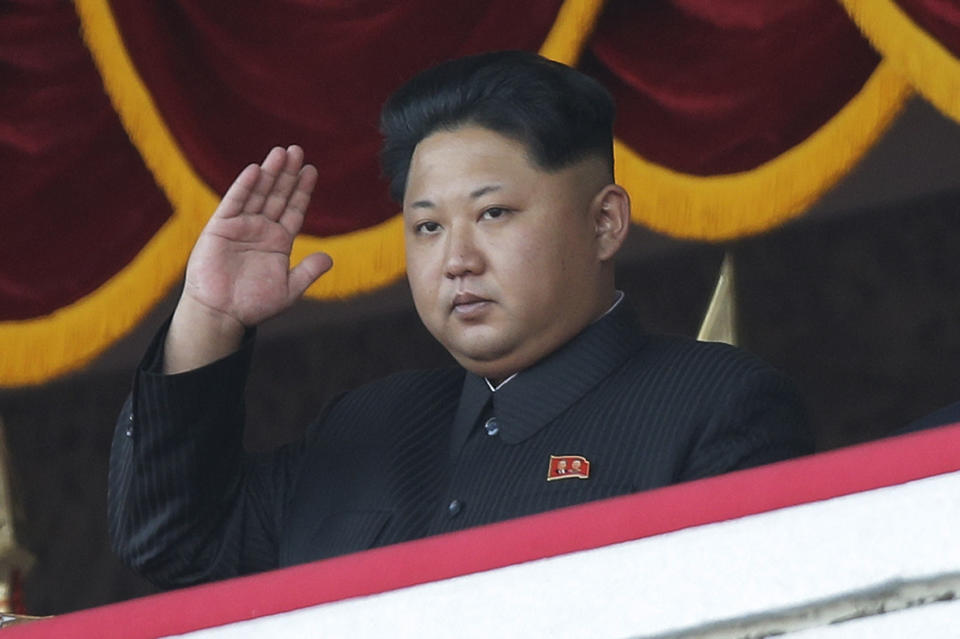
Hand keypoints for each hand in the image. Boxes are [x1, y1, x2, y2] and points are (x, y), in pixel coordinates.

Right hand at [165, 146, 331, 371]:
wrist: (222, 314)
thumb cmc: (253, 305)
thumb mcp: (289, 289)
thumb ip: (308, 272)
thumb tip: (330, 259)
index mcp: (278, 242)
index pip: (293, 210)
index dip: (302, 190)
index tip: (311, 170)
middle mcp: (260, 230)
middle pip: (277, 195)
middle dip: (287, 174)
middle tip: (298, 150)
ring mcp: (240, 227)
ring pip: (258, 194)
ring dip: (269, 173)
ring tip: (281, 152)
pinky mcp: (220, 228)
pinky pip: (234, 203)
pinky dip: (244, 187)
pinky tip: (256, 170)